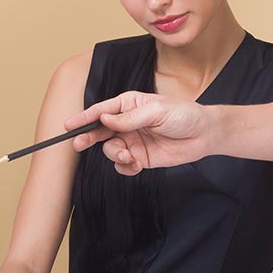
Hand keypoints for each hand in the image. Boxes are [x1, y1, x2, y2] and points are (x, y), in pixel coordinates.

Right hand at [64, 91, 212, 174]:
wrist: (203, 135)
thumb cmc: (183, 115)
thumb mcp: (156, 111)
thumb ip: (130, 117)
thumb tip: (105, 118)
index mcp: (129, 104)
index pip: (101, 110)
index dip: (84, 117)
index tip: (68, 125)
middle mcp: (127, 122)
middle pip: (100, 130)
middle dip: (88, 137)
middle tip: (78, 144)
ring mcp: (132, 140)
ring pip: (110, 149)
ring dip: (114, 155)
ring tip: (128, 157)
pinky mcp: (139, 157)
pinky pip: (122, 165)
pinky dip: (124, 167)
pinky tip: (135, 165)